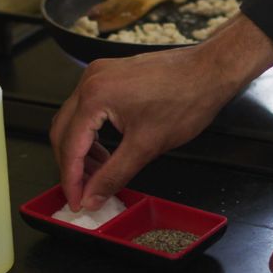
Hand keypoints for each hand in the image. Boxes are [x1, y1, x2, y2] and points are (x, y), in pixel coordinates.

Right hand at [50, 14, 272, 210]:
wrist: (209, 71)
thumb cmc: (186, 99)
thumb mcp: (147, 146)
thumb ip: (114, 175)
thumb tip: (92, 196)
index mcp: (95, 96)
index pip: (70, 146)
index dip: (71, 180)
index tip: (76, 201)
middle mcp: (91, 80)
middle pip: (63, 131)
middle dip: (71, 165)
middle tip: (84, 192)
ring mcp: (100, 74)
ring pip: (74, 119)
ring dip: (81, 149)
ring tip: (97, 173)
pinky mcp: (110, 74)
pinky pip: (88, 107)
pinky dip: (91, 132)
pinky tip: (106, 149)